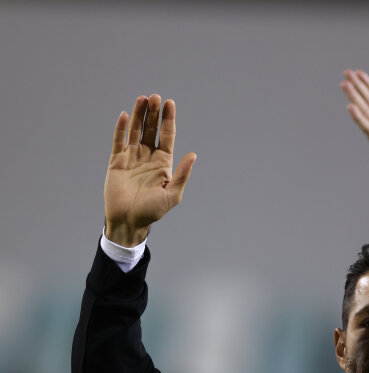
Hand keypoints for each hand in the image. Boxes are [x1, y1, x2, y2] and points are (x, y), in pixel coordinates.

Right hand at [104, 94, 195, 245]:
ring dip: (139, 115)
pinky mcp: (117, 161)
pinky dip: (122, 128)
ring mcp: (132, 157)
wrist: (128, 221)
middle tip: (155, 97)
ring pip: (136, 131)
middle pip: (151, 129)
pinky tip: (126, 115)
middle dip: (154, 113)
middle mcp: (148, 157)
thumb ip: (182, 175)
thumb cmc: (152, 212)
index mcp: (163, 163)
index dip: (168, 120)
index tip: (170, 103)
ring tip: (143, 99)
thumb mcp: (171, 195)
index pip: (167, 136)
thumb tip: (192, 156)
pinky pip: (119, 140)